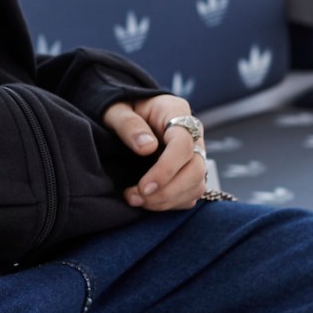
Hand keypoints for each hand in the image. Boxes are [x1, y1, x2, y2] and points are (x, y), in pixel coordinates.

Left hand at [102, 93, 206, 211]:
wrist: (129, 113)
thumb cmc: (123, 108)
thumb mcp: (116, 109)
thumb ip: (128, 124)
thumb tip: (147, 147)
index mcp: (175, 112)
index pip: (183, 144)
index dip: (166, 169)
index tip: (144, 187)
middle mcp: (192, 134)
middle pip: (196, 169)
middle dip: (167, 191)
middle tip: (136, 198)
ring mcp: (194, 154)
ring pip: (196, 185)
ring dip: (167, 201)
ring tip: (136, 200)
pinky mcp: (189, 172)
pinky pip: (190, 194)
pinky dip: (170, 204)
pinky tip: (147, 202)